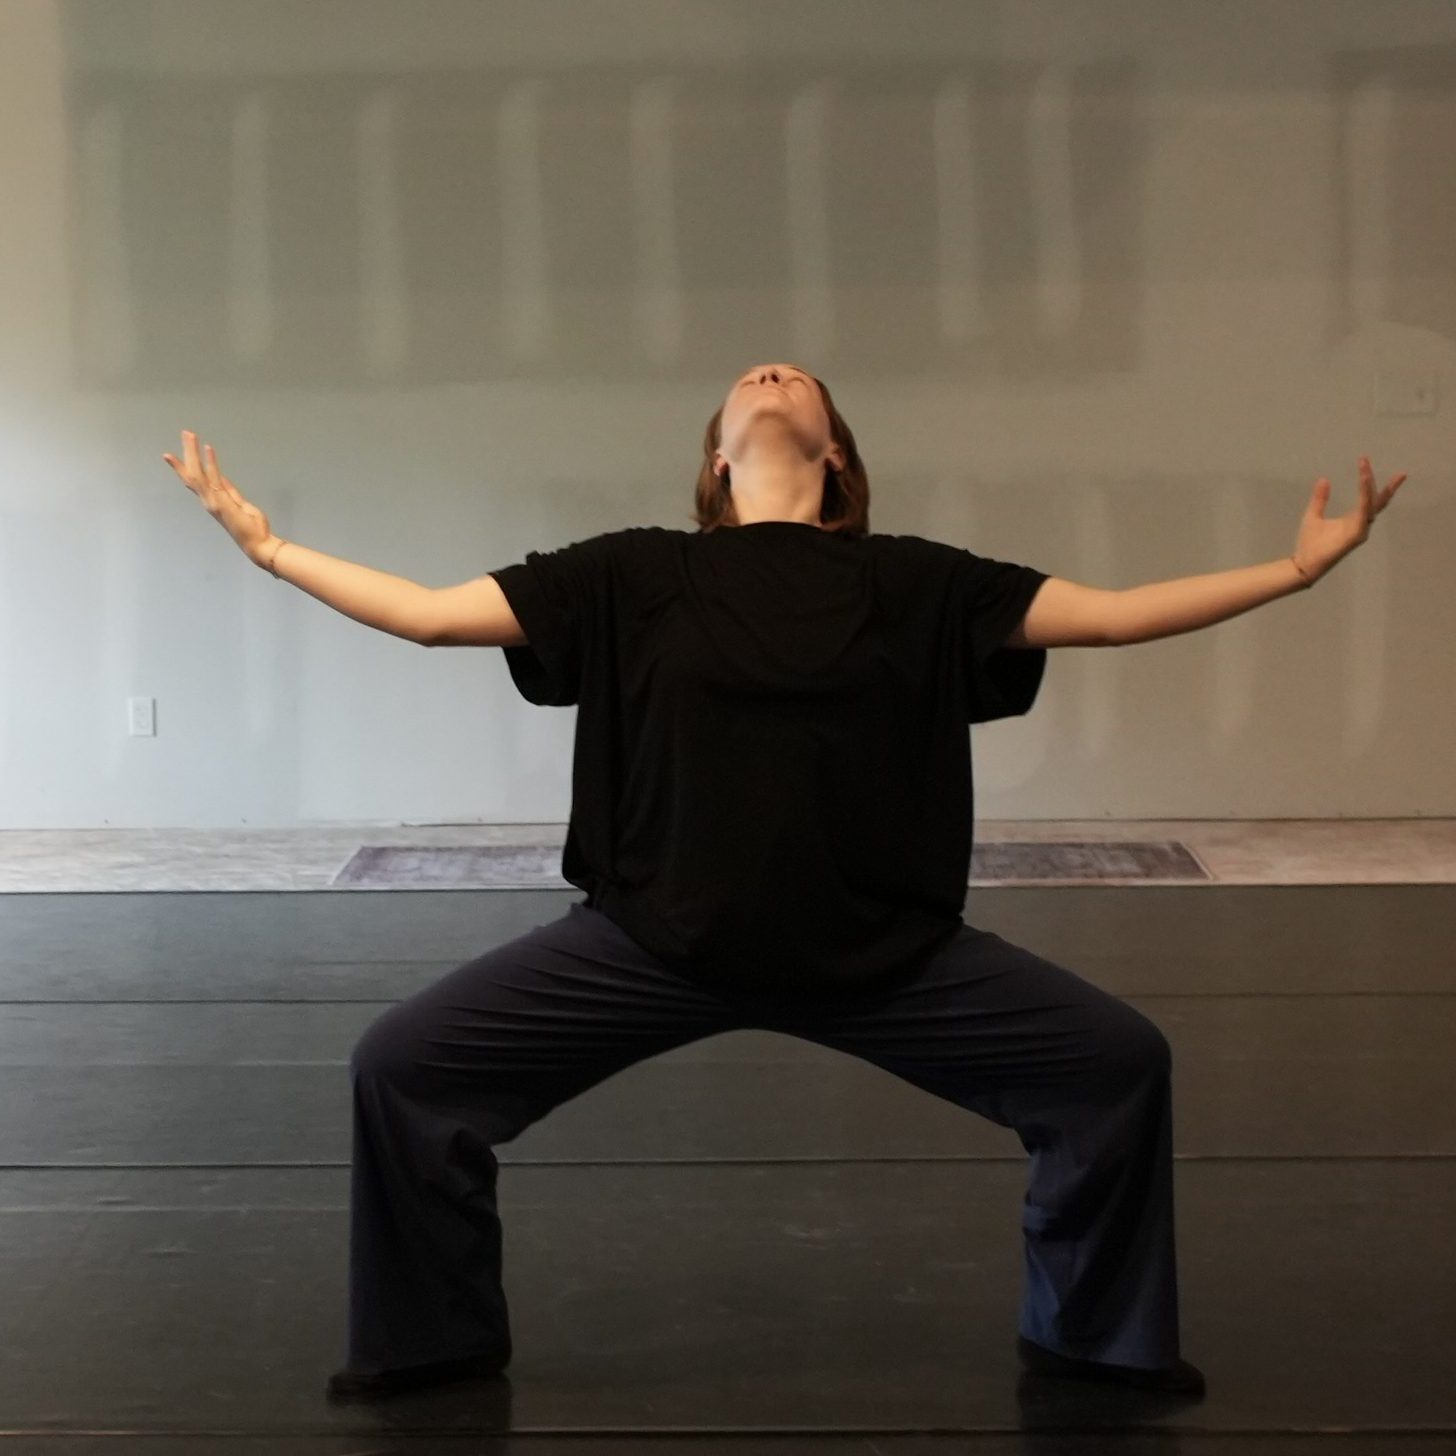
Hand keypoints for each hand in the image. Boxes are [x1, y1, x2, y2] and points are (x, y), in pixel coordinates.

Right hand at [163, 429, 272, 562]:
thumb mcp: (239, 504)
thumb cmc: (252, 527)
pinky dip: (211, 462)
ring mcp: (212, 501)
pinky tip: (208, 448)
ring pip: (197, 473)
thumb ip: (230, 491)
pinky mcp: (220, 503)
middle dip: (187, 452)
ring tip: (189, 434)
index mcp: (213, 500)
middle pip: (191, 472)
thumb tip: (222, 478)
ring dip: (193, 452)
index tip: (173, 453)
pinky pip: (213, 479)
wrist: (258, 543)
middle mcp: (208, 500)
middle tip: (185, 432)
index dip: (184, 466)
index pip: (195, 480)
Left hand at [1293, 455, 1407, 584]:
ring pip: (1371, 505)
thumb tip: (1324, 479)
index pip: (1369, 499)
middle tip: (1398, 472)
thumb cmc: (1309, 543)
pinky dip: (1364, 497)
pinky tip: (1363, 484)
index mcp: (1353, 519)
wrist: (1303, 563)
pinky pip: (1363, 512)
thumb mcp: (1313, 515)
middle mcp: (1361, 524)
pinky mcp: (1356, 535)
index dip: (1371, 483)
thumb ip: (1320, 499)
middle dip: (1388, 487)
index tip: (1367, 463)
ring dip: (1369, 486)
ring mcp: (1360, 530)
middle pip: (1379, 502)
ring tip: (1365, 470)